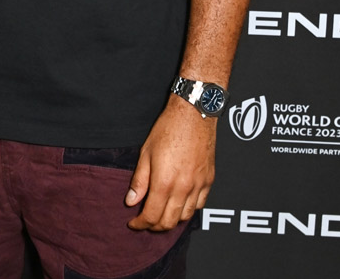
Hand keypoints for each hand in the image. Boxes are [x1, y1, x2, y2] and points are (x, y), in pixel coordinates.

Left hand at [125, 94, 215, 229]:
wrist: (194, 114)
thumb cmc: (169, 128)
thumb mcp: (146, 152)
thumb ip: (139, 180)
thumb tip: (131, 201)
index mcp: (164, 182)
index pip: (151, 216)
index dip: (140, 223)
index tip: (133, 222)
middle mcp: (183, 188)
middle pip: (169, 222)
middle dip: (154, 226)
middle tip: (145, 221)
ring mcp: (198, 186)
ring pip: (185, 217)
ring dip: (172, 220)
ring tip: (162, 213)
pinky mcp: (208, 181)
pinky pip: (199, 205)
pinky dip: (188, 210)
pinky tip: (180, 204)